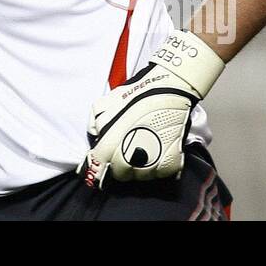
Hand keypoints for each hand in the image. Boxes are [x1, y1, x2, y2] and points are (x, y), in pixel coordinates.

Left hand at [77, 28, 224, 188]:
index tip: (104, 161)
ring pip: (141, 176)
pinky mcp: (170, 163)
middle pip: (121, 174)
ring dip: (140, 166)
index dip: (101, 163)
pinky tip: (156, 150)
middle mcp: (130, 159)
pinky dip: (157, 165)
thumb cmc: (136, 95)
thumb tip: (96, 138)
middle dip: (121, 163)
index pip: (100, 168)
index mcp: (111, 146)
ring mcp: (152, 163)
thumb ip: (94, 124)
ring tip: (143, 148)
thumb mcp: (104, 104)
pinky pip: (159, 173)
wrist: (168, 90)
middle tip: (126, 148)